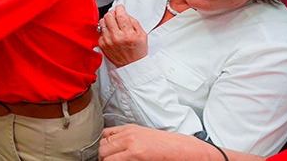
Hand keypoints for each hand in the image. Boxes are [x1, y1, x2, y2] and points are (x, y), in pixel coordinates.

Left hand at [98, 4, 148, 67]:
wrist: (132, 66)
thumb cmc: (137, 51)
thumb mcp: (142, 35)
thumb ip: (133, 21)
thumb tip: (124, 13)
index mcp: (128, 34)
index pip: (120, 14)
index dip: (120, 8)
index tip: (120, 8)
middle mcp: (116, 37)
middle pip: (108, 16)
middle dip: (113, 13)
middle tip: (116, 16)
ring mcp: (108, 41)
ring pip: (102, 22)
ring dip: (108, 21)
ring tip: (113, 25)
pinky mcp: (102, 45)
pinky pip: (100, 31)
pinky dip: (105, 30)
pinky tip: (111, 34)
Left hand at [99, 125, 224, 160]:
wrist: (183, 149)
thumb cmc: (167, 145)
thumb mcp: (144, 135)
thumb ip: (128, 138)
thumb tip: (115, 147)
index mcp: (130, 129)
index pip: (105, 134)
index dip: (103, 146)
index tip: (106, 154)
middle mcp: (128, 135)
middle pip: (103, 145)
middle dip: (103, 156)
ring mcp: (131, 144)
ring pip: (105, 155)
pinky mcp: (136, 154)